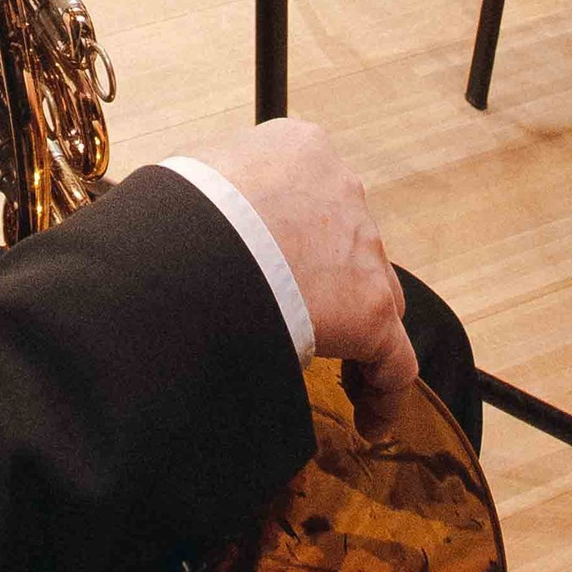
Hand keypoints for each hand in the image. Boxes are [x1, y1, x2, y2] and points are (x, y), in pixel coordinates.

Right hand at [183, 118, 416, 437]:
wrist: (196, 242)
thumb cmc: (178, 207)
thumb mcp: (194, 175)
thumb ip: (215, 192)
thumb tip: (189, 221)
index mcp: (301, 148)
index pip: (315, 194)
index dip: (303, 235)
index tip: (284, 267)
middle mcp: (343, 189)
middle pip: (352, 246)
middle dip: (335, 282)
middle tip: (304, 321)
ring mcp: (364, 249)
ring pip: (378, 300)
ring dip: (361, 335)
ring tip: (339, 379)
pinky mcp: (371, 311)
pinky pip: (393, 361)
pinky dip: (383, 392)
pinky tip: (370, 422)